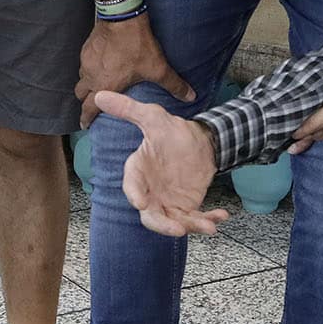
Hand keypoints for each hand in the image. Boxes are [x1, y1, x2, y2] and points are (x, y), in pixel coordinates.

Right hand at [77, 17, 192, 128]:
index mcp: (105, 86)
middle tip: (93, 104)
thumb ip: (173, 85)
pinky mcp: (87, 48)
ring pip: (81, 77)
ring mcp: (86, 61)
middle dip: (86, 101)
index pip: (89, 108)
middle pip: (80, 94)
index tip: (85, 124)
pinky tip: (102, 63)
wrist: (122, 18)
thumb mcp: (158, 68)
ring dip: (88, 83)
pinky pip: (84, 63)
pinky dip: (90, 67)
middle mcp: (91, 76)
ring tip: (98, 83)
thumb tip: (190, 96)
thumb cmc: (136, 45)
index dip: (86, 118)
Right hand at [91, 92, 224, 236]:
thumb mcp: (152, 117)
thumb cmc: (170, 131)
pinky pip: (196, 219)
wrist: (197, 143)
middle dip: (163, 225)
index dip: (134, 195)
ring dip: (191, 227)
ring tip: (209, 227)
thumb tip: (100, 95)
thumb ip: (128, 109)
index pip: (132, 186)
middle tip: (177, 228)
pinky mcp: (186, 208)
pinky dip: (208, 221)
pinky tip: (221, 216)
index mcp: (138, 172)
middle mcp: (150, 192)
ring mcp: (168, 203)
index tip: (140, 203)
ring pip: (175, 222)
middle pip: (151, 216)